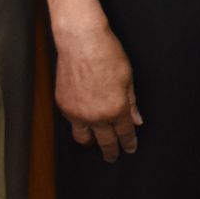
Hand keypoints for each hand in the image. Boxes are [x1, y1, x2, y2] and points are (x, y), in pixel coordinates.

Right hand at [54, 24, 142, 161]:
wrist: (81, 42)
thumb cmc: (107, 54)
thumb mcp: (128, 78)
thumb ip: (132, 103)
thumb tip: (137, 120)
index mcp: (116, 109)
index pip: (125, 133)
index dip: (129, 143)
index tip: (130, 148)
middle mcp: (96, 116)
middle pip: (105, 142)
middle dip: (111, 151)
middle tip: (114, 156)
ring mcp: (77, 113)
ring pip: (84, 138)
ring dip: (92, 143)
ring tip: (97, 144)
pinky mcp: (63, 106)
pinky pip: (72, 123)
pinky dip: (79, 125)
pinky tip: (84, 123)